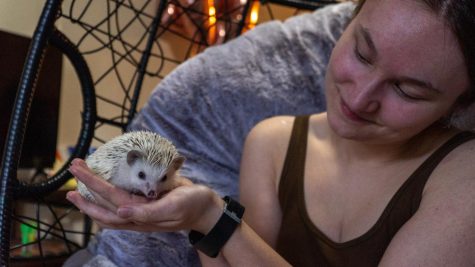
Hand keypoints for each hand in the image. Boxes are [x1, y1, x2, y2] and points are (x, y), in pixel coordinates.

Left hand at [67, 158, 222, 232]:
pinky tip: (103, 186)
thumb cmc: (193, 206)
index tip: (80, 170)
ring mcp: (140, 209)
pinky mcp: (146, 202)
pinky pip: (121, 199)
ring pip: (109, 205)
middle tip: (73, 169)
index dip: (93, 186)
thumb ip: (147, 212)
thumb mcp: (173, 209)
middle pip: (103, 204)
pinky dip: (108, 194)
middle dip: (85, 189)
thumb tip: (120, 211)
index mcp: (141, 215)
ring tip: (77, 184)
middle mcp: (136, 214)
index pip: (110, 199)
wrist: (207, 208)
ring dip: (92, 194)